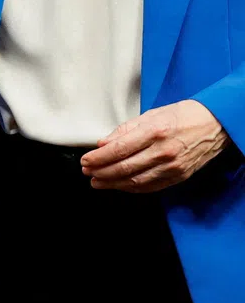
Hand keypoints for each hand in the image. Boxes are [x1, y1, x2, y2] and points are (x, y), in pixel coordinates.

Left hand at [81, 99, 228, 192]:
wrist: (215, 124)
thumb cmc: (183, 115)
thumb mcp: (151, 114)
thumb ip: (125, 130)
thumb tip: (104, 143)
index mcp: (154, 132)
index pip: (118, 150)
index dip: (99, 158)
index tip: (86, 160)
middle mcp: (163, 151)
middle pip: (124, 167)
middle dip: (101, 172)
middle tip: (87, 172)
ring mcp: (172, 166)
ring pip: (135, 180)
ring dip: (113, 183)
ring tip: (98, 182)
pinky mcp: (179, 176)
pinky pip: (151, 186)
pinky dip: (132, 188)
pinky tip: (119, 185)